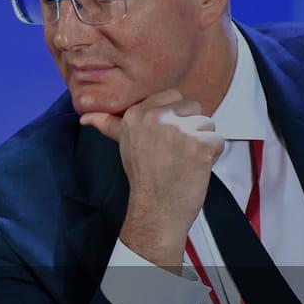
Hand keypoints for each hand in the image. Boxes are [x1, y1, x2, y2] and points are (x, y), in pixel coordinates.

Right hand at [80, 89, 224, 273]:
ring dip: (203, 141)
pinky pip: (218, 140)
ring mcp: (179, 130)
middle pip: (192, 106)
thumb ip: (108, 124)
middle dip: (190, 126)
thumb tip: (85, 117)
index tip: (166, 138)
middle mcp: (156, 117)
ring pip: (207, 122)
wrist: (156, 207)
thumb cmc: (142, 175)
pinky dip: (213, 155)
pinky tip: (197, 166)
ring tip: (186, 159)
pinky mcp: (200, 144)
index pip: (172, 96)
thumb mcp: (123, 143)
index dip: (175, 117)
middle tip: (176, 150)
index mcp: (137, 113)